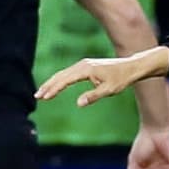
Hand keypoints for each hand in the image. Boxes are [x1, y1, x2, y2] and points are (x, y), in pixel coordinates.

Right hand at [35, 47, 168, 106]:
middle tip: (37, 96)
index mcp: (85, 69)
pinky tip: (56, 86)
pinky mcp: (86, 66)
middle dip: (48, 86)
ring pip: (63, 73)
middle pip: (60, 75)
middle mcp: (82, 65)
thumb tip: (78, 103)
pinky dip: (60, 80)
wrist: (131, 67)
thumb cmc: (121, 79)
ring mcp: (84, 64)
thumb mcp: (109, 90)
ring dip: (52, 82)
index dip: (53, 89)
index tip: (44, 97)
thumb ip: (93, 96)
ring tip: (42, 92)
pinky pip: (69, 73)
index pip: (65, 80)